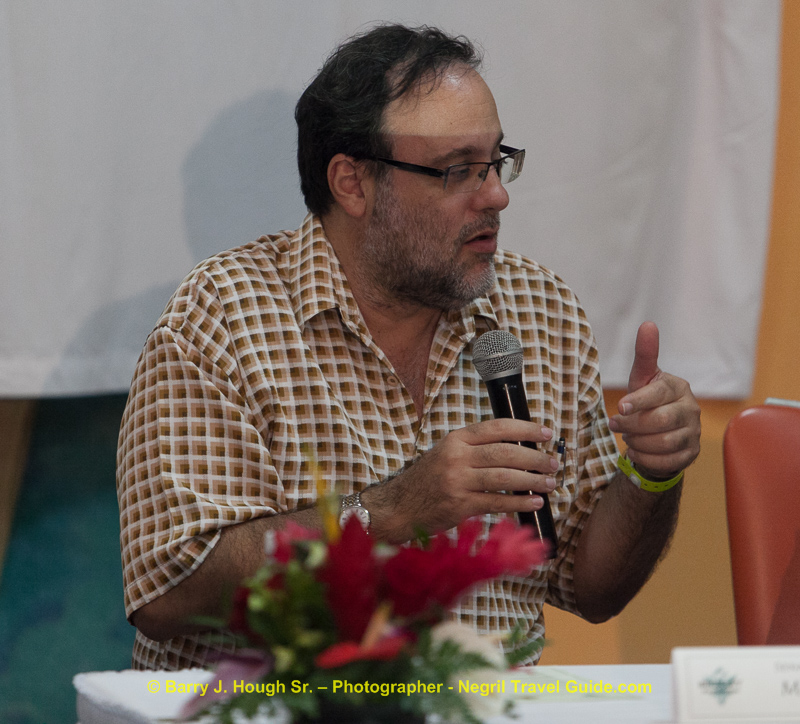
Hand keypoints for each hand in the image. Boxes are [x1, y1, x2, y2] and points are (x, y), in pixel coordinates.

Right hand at [363, 418, 558, 542]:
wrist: (400, 506)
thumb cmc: (429, 479)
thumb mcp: (447, 453)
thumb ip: (476, 448)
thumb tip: (520, 448)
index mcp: (456, 439)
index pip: (496, 428)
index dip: (525, 429)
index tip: (546, 433)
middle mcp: (456, 456)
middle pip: (504, 452)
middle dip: (534, 457)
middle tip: (553, 462)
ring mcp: (457, 481)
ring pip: (504, 477)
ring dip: (532, 480)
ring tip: (549, 482)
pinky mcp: (459, 505)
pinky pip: (497, 502)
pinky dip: (519, 503)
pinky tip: (534, 502)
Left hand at [608, 322, 700, 478]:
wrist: (659, 431)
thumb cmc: (647, 399)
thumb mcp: (642, 378)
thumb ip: (645, 354)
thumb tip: (648, 324)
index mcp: (678, 387)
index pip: (657, 395)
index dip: (636, 402)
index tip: (619, 408)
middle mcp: (691, 409)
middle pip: (660, 422)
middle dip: (632, 425)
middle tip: (615, 425)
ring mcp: (694, 432)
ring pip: (663, 443)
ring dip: (637, 442)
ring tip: (627, 436)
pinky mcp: (692, 453)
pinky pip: (667, 462)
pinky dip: (647, 459)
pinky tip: (637, 451)